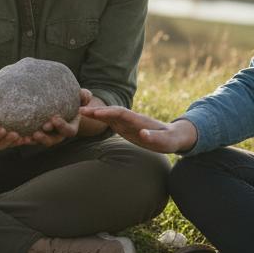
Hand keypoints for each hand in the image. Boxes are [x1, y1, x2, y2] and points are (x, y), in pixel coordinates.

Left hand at [30, 88, 91, 147]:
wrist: (60, 102)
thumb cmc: (71, 99)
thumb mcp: (79, 97)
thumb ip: (83, 96)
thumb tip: (86, 95)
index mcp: (70, 127)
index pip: (68, 130)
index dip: (62, 126)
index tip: (54, 118)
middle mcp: (59, 134)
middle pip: (53, 140)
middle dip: (45, 138)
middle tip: (37, 132)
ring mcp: (47, 135)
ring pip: (40, 141)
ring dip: (33, 141)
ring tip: (25, 138)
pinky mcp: (36, 134)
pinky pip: (30, 139)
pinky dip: (24, 138)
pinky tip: (16, 136)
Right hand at [77, 105, 197, 152]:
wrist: (174, 135)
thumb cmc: (170, 140)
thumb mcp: (164, 141)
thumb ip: (153, 138)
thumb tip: (142, 133)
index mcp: (139, 120)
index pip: (121, 113)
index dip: (108, 112)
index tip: (94, 112)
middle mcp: (131, 119)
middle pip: (111, 112)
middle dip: (97, 111)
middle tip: (80, 110)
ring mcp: (128, 123)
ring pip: (109, 116)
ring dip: (95, 113)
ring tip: (79, 113)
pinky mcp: (126, 128)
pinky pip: (110, 121)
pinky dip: (99, 119)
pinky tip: (89, 118)